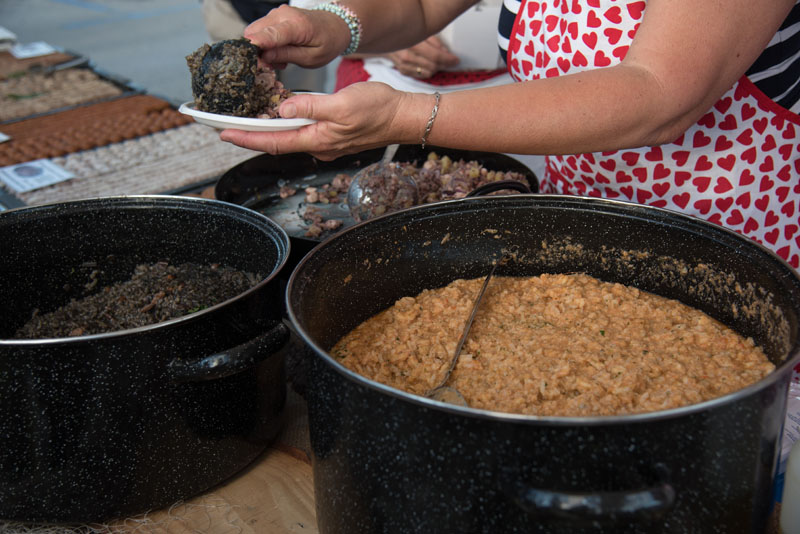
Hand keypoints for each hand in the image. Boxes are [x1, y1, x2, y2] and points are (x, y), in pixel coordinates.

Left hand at [220, 82, 428, 159]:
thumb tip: (283, 107)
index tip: (224, 133)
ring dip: (269, 130)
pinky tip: (282, 115)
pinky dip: (288, 125)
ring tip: (247, 121)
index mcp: (317, 139)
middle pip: (277, 142)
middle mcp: (319, 145)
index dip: (247, 138)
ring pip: (290, 137)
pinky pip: (304, 132)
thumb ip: (310, 106)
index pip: (274, 141)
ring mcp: (326, 142)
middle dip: (251, 135)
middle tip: (227, 127)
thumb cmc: (378, 109)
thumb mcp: (342, 103)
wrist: (403, 117)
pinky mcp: (333, 135)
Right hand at [243, 5, 350, 69]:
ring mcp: (277, 13)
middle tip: (272, 66)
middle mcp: (283, 15)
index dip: (256, 44)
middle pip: (255, 32)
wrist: (334, 26)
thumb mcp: (311, 58)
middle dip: (257, 52)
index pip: (271, 34)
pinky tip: (279, 51)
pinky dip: (265, 44)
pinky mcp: (273, 16)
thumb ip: (287, 55)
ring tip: (280, 59)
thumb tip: (265, 56)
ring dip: (261, 49)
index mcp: (297, 25)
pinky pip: (260, 30)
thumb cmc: (326, 43)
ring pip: (254, 32)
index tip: (245, 55)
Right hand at [385, 35, 459, 78]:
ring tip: (437, 62)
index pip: (436, 56)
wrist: (384, 39)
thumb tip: (446, 53)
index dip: (448, 59)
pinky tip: (427, 65)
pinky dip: (427, 71)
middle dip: (443, 64)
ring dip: (436, 68)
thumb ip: (435, 43)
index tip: (456, 60)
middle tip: (449, 61)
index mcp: (414, 43)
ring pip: (428, 72)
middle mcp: (407, 55)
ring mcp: (404, 65)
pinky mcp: (403, 71)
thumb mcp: (421, 33)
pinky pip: (421, 75)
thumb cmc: (404, 34)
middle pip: (433, 66)